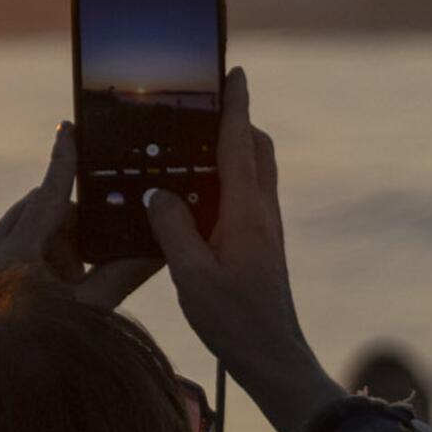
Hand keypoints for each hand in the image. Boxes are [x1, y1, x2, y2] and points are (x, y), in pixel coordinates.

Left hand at [0, 123, 159, 309]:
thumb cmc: (43, 353)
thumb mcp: (87, 313)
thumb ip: (121, 275)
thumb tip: (159, 247)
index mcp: (12, 258)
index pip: (47, 197)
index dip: (63, 161)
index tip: (69, 127)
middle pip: (40, 209)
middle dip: (72, 227)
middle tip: (88, 264)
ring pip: (27, 225)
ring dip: (55, 244)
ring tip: (67, 287)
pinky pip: (11, 242)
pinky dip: (36, 255)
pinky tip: (47, 290)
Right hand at [144, 68, 343, 431]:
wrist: (273, 358)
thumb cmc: (235, 321)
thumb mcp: (192, 276)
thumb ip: (173, 229)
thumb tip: (158, 194)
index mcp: (246, 214)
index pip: (241, 145)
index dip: (236, 106)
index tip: (234, 72)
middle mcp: (262, 214)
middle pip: (257, 150)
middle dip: (238, 121)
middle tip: (210, 106)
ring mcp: (266, 229)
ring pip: (256, 172)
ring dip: (236, 149)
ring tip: (200, 144)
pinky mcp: (263, 244)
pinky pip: (248, 195)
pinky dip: (230, 178)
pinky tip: (203, 195)